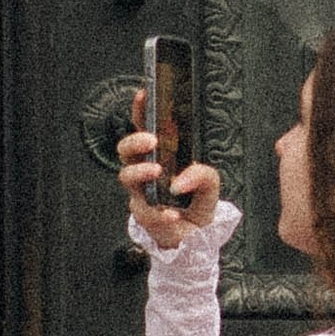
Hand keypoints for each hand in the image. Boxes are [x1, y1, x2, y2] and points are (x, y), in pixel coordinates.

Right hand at [116, 90, 223, 253]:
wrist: (195, 240)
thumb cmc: (196, 205)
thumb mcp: (209, 185)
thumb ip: (203, 174)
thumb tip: (181, 179)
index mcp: (161, 158)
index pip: (145, 129)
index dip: (141, 112)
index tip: (143, 95)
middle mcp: (146, 173)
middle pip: (125, 150)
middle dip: (134, 142)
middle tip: (151, 141)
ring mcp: (141, 193)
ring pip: (126, 177)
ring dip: (141, 172)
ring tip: (157, 172)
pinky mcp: (144, 216)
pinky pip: (147, 211)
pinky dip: (161, 212)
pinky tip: (173, 214)